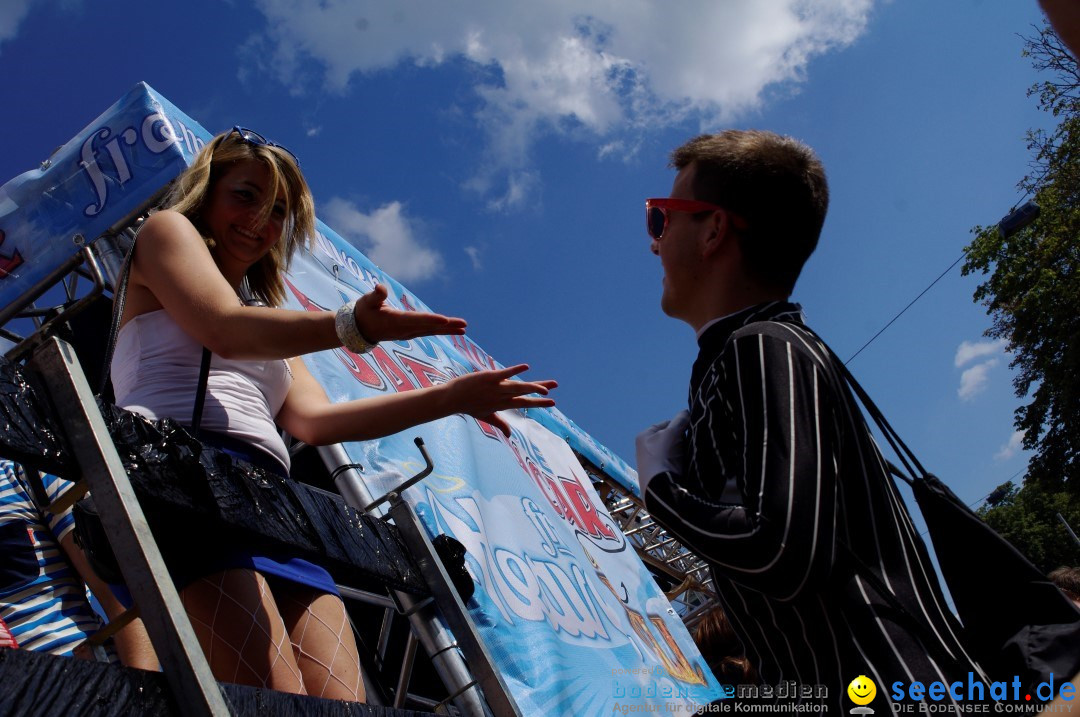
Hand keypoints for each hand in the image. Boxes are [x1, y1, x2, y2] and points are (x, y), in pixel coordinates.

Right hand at [353, 284, 467, 341]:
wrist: (358, 329)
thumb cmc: (363, 311)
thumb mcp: (366, 301)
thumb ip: (375, 296)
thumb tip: (380, 288)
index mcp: (396, 321)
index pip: (417, 320)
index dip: (431, 320)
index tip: (445, 320)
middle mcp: (405, 330)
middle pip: (429, 327)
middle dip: (447, 326)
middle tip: (464, 325)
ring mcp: (408, 333)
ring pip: (431, 331)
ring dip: (448, 330)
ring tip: (464, 329)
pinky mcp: (410, 333)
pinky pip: (428, 332)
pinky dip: (441, 330)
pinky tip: (453, 330)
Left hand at [444, 364, 556, 436]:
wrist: (451, 399)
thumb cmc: (468, 406)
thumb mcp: (486, 417)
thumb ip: (500, 424)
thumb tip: (509, 435)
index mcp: (502, 404)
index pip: (524, 403)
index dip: (538, 403)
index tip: (553, 402)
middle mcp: (501, 397)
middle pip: (524, 393)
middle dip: (540, 392)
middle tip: (555, 388)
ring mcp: (495, 387)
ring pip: (517, 386)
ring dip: (532, 386)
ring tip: (546, 387)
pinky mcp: (488, 378)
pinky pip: (504, 374)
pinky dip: (515, 370)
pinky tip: (526, 367)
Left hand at [635, 410, 689, 494]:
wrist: (660, 487)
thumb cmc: (663, 455)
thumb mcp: (672, 433)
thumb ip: (680, 420)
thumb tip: (686, 412)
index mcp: (644, 436)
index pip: (666, 424)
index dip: (678, 425)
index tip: (688, 430)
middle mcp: (644, 449)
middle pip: (669, 438)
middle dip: (680, 440)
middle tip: (689, 444)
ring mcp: (651, 463)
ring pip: (673, 451)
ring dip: (682, 452)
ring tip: (688, 456)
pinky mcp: (658, 475)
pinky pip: (673, 464)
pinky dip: (680, 463)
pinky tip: (685, 465)